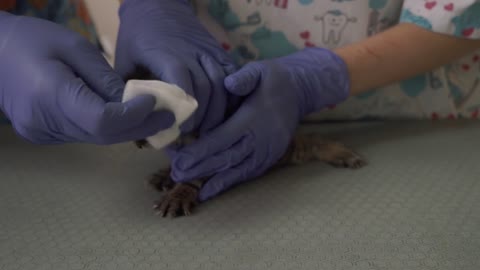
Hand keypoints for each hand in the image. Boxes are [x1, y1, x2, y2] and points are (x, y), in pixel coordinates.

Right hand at [0, 12, 173, 144]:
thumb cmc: (34, 40)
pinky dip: (106, 127)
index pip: (102, 122)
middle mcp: (43, 123)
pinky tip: (122, 115)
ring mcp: (41, 133)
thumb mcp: (75, 48)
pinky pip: (83, 134)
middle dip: (139, 126)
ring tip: (151, 114)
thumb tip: (135, 103)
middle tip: (168, 117)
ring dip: (126, 128)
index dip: (134, 116)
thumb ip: (105, 79)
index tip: (155, 102)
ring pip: (95, 138)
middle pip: (103, 136)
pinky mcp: (42, 135)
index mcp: (49, 96)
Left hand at [115, 0, 236, 133]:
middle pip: (206, 89)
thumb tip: (132, 122)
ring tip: (209, 128)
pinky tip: (224, 112)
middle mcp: (192, 53)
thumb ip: (128, 90)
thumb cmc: (137, 37)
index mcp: (166, 55)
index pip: (182, 84)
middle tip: (194, 134)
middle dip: (202, 116)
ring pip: (222, 84)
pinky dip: (231, 96)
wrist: (157, 4)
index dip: (183, 109)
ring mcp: (208, 51)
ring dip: (217, 109)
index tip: (180, 128)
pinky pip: (232, 75)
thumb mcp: (123, 61)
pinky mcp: (219, 51)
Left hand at [169, 47, 350, 200]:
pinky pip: (249, 174)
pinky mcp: (271, 158)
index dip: (200, 150)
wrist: (300, 90)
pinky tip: (211, 190)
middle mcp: (261, 139)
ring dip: (212, 180)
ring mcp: (268, 151)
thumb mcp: (259, 69)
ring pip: (237, 170)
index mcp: (254, 118)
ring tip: (188, 186)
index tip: (179, 159)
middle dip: (200, 168)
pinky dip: (229, 182)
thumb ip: (244, 77)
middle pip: (227, 158)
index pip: (223, 138)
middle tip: (176, 174)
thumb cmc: (274, 79)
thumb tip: (228, 83)